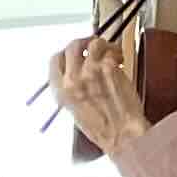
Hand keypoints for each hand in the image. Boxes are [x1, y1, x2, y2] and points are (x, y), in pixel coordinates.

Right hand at [50, 32, 159, 157]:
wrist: (121, 134)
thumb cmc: (102, 128)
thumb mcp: (76, 109)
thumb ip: (72, 88)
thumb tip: (77, 70)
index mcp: (61, 91)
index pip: (55, 60)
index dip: (67, 53)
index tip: (76, 52)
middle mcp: (73, 79)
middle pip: (72, 46)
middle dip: (85, 43)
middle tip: (94, 46)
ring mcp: (91, 70)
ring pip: (93, 43)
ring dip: (103, 45)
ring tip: (110, 54)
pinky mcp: (109, 66)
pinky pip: (111, 49)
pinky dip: (117, 52)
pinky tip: (120, 61)